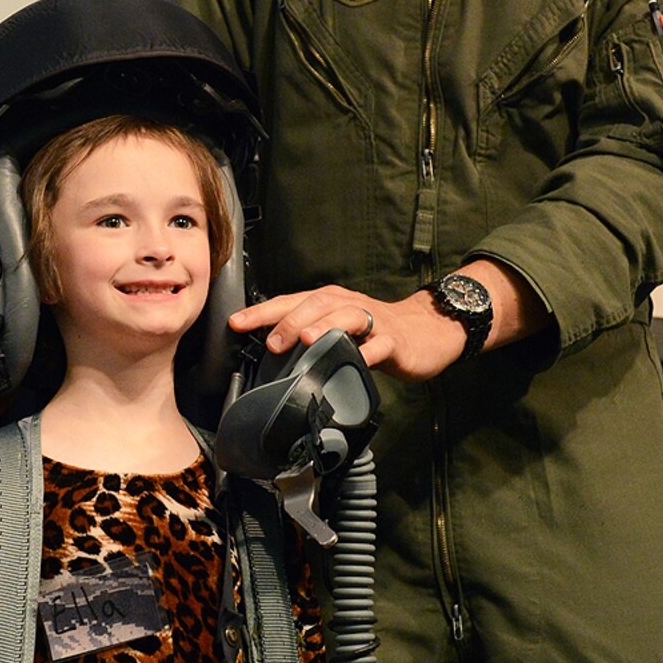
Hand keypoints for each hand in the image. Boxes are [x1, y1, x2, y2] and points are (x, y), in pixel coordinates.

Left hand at [231, 258, 544, 384]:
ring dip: (324, 327)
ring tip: (306, 341)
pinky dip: (368, 352)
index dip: (262, 312)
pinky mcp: (394, 341)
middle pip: (316, 304)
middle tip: (270, 341)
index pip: (290, 302)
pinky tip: (358, 361)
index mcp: (329, 303)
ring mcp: (373, 322)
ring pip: (347, 318)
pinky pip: (380, 345)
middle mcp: (348, 305)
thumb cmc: (375, 333)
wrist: (427, 332)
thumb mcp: (338, 330)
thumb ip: (309, 337)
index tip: (235, 323)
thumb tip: (267, 351)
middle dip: (290, 321)